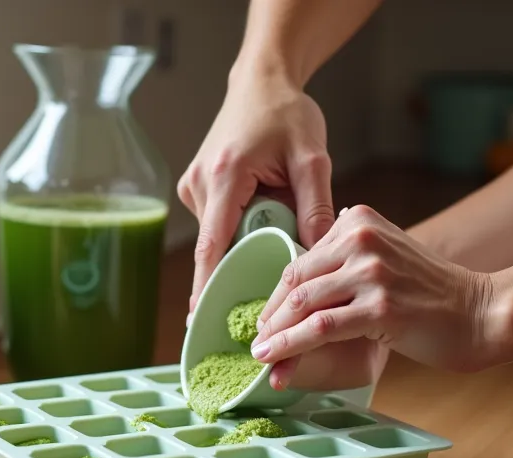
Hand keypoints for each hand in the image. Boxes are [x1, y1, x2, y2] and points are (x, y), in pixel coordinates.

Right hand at [178, 75, 336, 317]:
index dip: (207, 286)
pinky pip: (219, 221)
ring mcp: (194, 186)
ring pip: (221, 233)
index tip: (200, 320)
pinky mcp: (196, 187)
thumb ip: (316, 207)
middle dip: (247, 256)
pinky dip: (242, 222)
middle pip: (219, 245)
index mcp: (226, 177)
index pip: (212, 246)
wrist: (261, 82)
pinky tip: (263, 201)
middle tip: (279, 251)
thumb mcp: (312, 159)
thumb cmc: (287, 114)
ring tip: (277, 205)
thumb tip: (318, 255)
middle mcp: (200, 183)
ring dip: (249, 234)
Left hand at [250, 205, 494, 390]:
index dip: (277, 295)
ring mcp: (371, 272)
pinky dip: (291, 348)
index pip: (301, 260)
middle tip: (256, 341)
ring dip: (275, 336)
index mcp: (358, 221)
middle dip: (270, 316)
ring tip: (260, 356)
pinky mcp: (379, 307)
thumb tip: (299, 278)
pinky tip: (275, 363)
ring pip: (302, 306)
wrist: (483, 312)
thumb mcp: (387, 256)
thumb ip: (348, 256)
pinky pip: (320, 329)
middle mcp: (362, 239)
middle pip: (295, 282)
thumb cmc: (433, 294)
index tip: (265, 319)